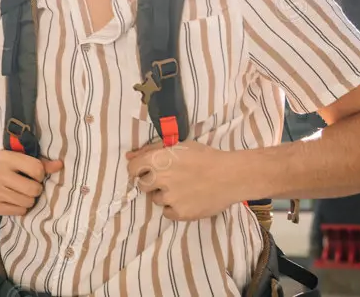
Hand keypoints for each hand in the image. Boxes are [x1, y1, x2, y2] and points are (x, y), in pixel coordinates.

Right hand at [0, 150, 62, 215]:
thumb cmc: (0, 166)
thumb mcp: (15, 158)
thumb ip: (38, 162)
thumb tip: (60, 165)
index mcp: (6, 158)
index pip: (36, 169)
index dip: (40, 174)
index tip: (34, 174)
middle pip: (34, 189)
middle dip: (36, 189)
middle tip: (29, 186)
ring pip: (28, 202)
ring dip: (29, 199)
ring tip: (20, 193)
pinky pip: (19, 212)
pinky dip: (20, 207)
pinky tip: (13, 200)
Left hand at [126, 141, 241, 220]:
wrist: (230, 175)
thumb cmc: (204, 156)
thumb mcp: (177, 146)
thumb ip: (150, 150)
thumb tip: (128, 157)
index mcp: (156, 160)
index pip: (132, 169)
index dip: (139, 170)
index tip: (148, 171)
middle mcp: (159, 179)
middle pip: (143, 186)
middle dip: (153, 183)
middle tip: (170, 179)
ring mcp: (169, 198)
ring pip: (156, 200)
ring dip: (165, 195)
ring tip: (183, 188)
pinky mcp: (179, 213)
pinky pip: (167, 213)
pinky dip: (174, 208)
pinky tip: (187, 199)